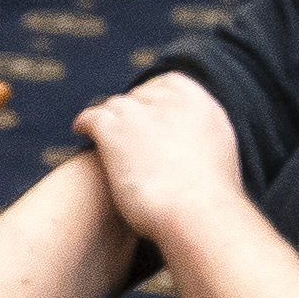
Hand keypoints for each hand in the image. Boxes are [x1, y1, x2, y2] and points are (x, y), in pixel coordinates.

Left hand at [69, 73, 246, 245]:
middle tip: (120, 128)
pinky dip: (84, 122)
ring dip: (108, 118)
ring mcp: (142, 115)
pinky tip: (79, 130)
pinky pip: (92, 117)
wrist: (197, 213)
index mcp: (201, 106)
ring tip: (99, 132)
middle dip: (130, 110)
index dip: (154, 96)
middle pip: (140, 96)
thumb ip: (203, 140)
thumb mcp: (219, 156)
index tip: (146, 110)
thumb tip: (196, 146)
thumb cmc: (208, 202)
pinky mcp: (115, 132)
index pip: (172, 84)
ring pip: (115, 106)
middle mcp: (172, 103)